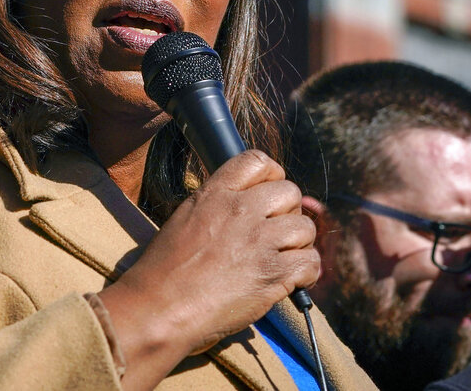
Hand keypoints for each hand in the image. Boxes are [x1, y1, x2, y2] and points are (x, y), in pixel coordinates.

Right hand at [101, 150, 318, 359]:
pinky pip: (311, 262)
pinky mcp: (273, 274)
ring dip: (299, 244)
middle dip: (288, 212)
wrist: (159, 309)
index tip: (269, 195)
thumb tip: (244, 206)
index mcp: (215, 194)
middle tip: (276, 234)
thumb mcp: (184, 219)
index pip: (258, 161)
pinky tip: (291, 280)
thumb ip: (216, 205)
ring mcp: (259, 241)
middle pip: (290, 192)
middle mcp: (240, 210)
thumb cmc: (163, 272)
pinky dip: (307, 273)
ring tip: (284, 258)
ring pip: (305, 227)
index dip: (272, 176)